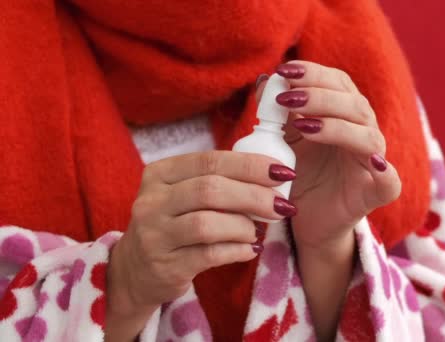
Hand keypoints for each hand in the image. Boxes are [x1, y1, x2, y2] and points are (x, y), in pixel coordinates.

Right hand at [105, 151, 296, 339]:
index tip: (282, 172)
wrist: (134, 271)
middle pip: (210, 190)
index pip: (209, 161)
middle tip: (281, 205)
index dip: (250, 165)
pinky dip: (237, 250)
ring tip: (257, 231)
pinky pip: (209, 255)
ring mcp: (155, 235)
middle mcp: (152, 202)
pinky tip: (249, 249)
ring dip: (243, 226)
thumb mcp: (182, 195)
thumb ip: (217, 181)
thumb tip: (271, 175)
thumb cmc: (172, 225)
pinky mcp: (165, 266)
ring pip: (208, 224)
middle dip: (254, 196)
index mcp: (160, 174)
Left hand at [263, 61, 401, 251]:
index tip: (284, 71)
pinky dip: (385, 170)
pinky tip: (373, 162)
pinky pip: (390, 181)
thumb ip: (276, 112)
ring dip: (337, 126)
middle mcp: (362, 133)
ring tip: (304, 125)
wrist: (304, 220)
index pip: (338, 83)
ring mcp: (373, 163)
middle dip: (320, 96)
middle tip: (287, 98)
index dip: (314, 73)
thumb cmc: (299, 174)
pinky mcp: (377, 193)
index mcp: (343, 114)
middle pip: (354, 104)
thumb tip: (265, 80)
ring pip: (369, 136)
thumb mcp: (281, 140)